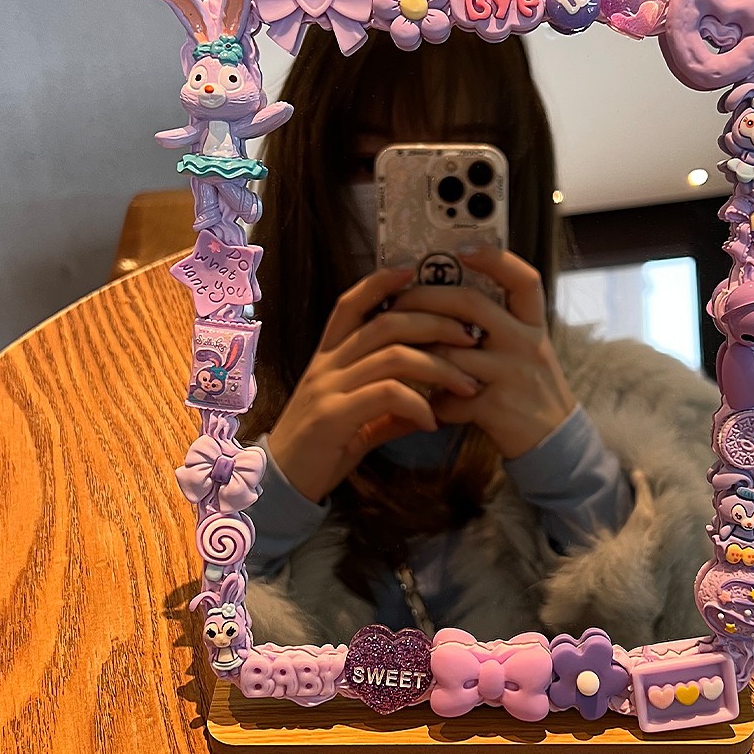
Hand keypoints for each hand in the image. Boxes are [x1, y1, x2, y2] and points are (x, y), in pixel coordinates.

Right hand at [266, 266, 482, 502]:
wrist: (281, 482)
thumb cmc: (323, 448)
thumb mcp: (360, 419)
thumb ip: (394, 407)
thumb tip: (436, 405)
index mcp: (330, 357)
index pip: (352, 304)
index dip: (381, 283)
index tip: (414, 270)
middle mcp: (328, 364)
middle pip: (387, 323)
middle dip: (435, 323)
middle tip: (471, 336)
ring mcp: (328, 387)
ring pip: (393, 356)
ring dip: (439, 367)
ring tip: (468, 385)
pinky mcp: (334, 415)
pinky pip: (386, 394)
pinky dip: (418, 404)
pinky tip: (434, 421)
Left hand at [387, 247, 577, 459]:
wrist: (553, 441)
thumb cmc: (530, 390)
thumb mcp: (528, 350)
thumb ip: (501, 325)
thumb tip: (449, 298)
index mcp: (533, 326)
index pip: (524, 280)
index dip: (495, 258)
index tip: (462, 249)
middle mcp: (526, 344)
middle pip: (470, 305)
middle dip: (425, 298)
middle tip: (397, 301)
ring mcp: (512, 375)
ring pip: (450, 353)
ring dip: (421, 356)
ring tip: (404, 357)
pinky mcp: (497, 408)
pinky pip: (450, 398)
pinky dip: (434, 402)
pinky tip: (430, 405)